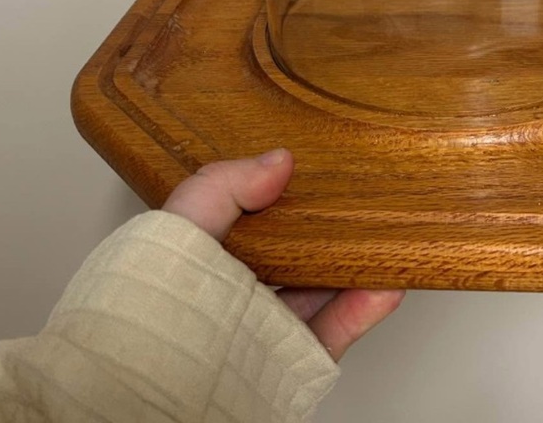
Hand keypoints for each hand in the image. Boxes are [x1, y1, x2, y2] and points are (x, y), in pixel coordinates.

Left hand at [162, 149, 404, 360]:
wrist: (161, 381)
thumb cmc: (156, 302)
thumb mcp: (186, 220)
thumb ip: (227, 184)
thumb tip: (278, 160)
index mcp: (211, 255)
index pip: (255, 216)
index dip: (285, 195)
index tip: (318, 175)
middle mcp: (240, 291)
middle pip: (298, 252)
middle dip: (330, 229)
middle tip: (363, 205)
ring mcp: (269, 326)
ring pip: (323, 289)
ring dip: (357, 265)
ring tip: (385, 240)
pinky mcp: (292, 358)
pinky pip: (336, 329)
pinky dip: (364, 308)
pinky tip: (385, 284)